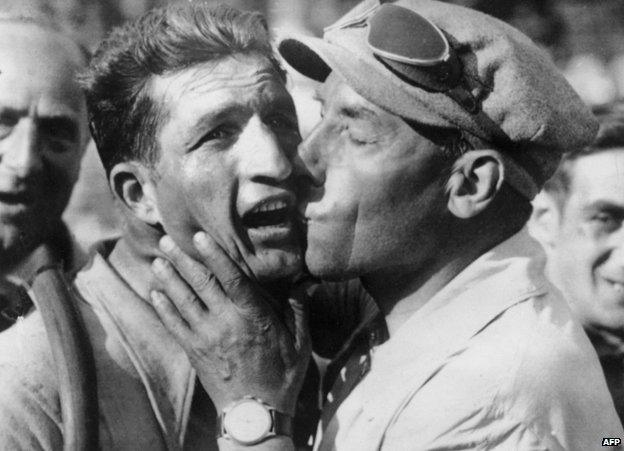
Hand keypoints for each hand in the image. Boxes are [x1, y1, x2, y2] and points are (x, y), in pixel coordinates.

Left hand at [150, 231, 310, 415]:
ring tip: (158, 261)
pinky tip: (156, 293)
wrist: (255, 413)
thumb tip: (306, 281)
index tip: (199, 237)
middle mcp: (226, 322)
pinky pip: (174, 325)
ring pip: (183, 301)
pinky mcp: (194, 351)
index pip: (231, 278)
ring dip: (169, 279)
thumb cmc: (281, 375)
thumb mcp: (299, 342)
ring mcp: (206, 337)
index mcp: (253, 316)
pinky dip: (163, 307)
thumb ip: (298, 308)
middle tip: (168, 241)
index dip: (214, 255)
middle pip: (200, 284)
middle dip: (183, 261)